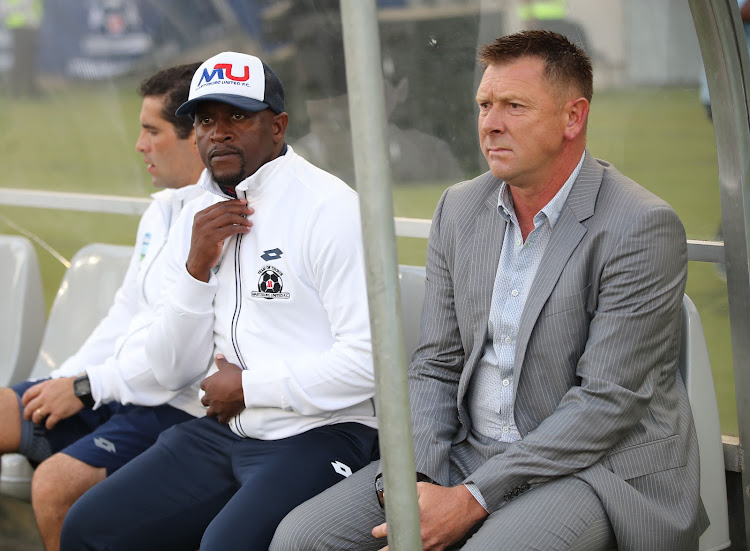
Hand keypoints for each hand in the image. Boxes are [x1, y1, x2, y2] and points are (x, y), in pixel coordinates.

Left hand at [21, 377, 83, 429]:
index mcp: (44, 387)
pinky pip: (48, 423)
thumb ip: (47, 387)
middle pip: (29, 408)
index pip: (28, 395)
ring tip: (39, 422)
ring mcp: (51, 406)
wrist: (83, 388)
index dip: (24, 401)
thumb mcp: (56, 382)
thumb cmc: (72, 384)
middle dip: (26, 414)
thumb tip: (42, 393)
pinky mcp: (58, 414)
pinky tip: (50, 426)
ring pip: (36, 416)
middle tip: (28, 417)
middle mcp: (45, 397)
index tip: (25, 405)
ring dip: (36, 420)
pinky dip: (48, 426)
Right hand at [186, 200, 252, 281]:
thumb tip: (232, 212)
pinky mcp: (213, 237)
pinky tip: (246, 230)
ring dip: (242, 219)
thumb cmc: (204, 245)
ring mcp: (207, 228)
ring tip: (249, 223)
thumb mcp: (205, 228)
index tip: (243, 202)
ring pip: (229, 217)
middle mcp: (202, 220)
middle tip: (250, 210)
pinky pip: (231, 229)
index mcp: (200, 216)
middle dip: (240, 208)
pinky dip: (241, 228)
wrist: (197, 261)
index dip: (233, 202)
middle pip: (225, 208)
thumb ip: (214, 219)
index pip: (219, 204)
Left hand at [200, 354, 244, 422]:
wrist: (246, 388)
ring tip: (219, 409)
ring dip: (213, 411)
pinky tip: (227, 417)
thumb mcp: (228, 367)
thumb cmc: (236, 376)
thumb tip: (217, 355)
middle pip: (204, 401)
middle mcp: (209, 397)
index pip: (203, 386)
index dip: (208, 386)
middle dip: (209, 400)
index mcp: (208, 385)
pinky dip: (223, 419)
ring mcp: (216, 407)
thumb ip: (221, 362)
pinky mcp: (224, 415)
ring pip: (209, 413)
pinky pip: (221, 421)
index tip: (213, 386)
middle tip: (217, 398)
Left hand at [372, 483, 487, 550]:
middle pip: (399, 547)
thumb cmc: (443, 496)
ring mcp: (431, 544)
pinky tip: (413, 549)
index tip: (375, 532)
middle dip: (387, 549)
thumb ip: (404, 493)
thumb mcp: (421, 488)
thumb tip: (389, 496)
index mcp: (416, 520)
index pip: (392, 529)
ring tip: (393, 550)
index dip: (380, 531)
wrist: (466, 506)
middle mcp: (422, 535)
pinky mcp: (439, 548)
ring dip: (403, 550)